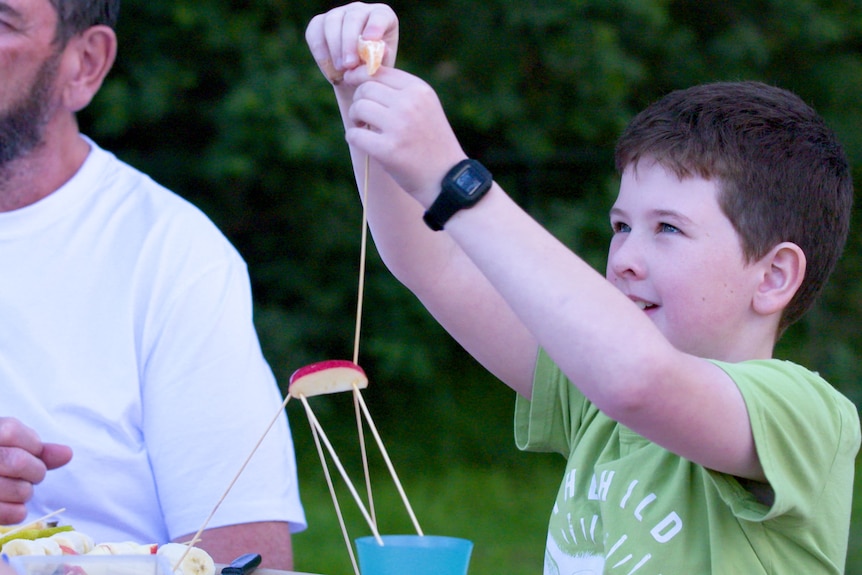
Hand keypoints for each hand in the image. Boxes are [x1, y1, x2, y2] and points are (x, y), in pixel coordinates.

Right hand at [0, 418, 71, 523]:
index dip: (31, 444)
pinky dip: (17, 512)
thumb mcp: (9, 447)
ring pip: (20, 490)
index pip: (12, 431)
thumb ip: (37, 450)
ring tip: (15, 488)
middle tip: (29, 474)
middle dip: (35, 470)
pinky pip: (7, 514)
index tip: (29, 451)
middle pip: (19, 462)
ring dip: (26, 492)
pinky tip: (15, 506)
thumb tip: (67, 454)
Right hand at [306, 2, 398, 84]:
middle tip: (350, 65)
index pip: (380, 15)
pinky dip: (320, 53)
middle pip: (353, 18)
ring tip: (341, 70)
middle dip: (349, 43)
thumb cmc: (373, 71)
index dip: (375, 26)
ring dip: (335, 48)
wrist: (355, 80)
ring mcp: (338, 14)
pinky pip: (314, 33)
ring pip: (332, 22)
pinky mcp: (319, 23)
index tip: (370, 40)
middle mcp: (360, 10)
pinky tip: (329, 71)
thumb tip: (382, 50)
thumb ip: (382, 59)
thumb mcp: (381, 69)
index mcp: (382, 17)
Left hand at [345, 68, 467, 206]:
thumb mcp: (424, 108)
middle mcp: (410, 103)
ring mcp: (399, 126)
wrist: (446, 179)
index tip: (355, 86)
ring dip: (355, 118)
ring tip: (365, 128)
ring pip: (358, 107)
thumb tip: (358, 74)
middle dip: (359, 101)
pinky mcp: (388, 149)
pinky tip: (363, 143)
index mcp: (419, 90)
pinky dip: (354, 138)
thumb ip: (398, 91)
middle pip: (365, 88)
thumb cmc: (430, 143)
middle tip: (364, 117)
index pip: (379, 71)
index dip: (360, 77)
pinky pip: (354, 134)